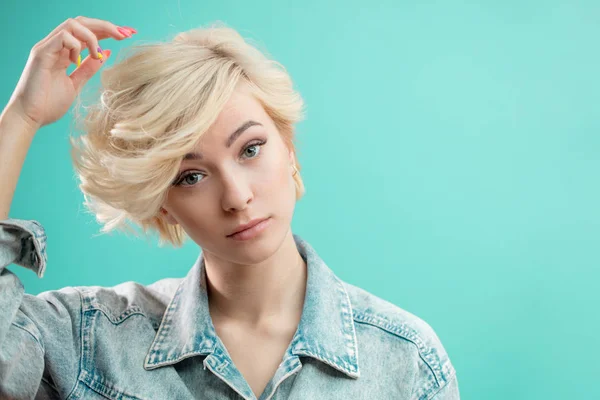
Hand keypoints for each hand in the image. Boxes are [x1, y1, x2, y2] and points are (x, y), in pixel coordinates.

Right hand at [6, 16, 135, 130]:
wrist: (30, 117)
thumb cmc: (49, 104)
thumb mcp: (75, 84)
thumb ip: (88, 69)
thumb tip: (106, 54)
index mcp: (65, 52)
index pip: (88, 31)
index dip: (109, 30)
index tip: (130, 34)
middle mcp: (56, 45)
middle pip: (82, 22)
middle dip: (107, 26)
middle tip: (126, 34)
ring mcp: (48, 48)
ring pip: (72, 24)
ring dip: (92, 36)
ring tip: (98, 54)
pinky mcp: (41, 53)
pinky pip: (62, 36)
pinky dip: (76, 45)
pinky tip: (77, 61)